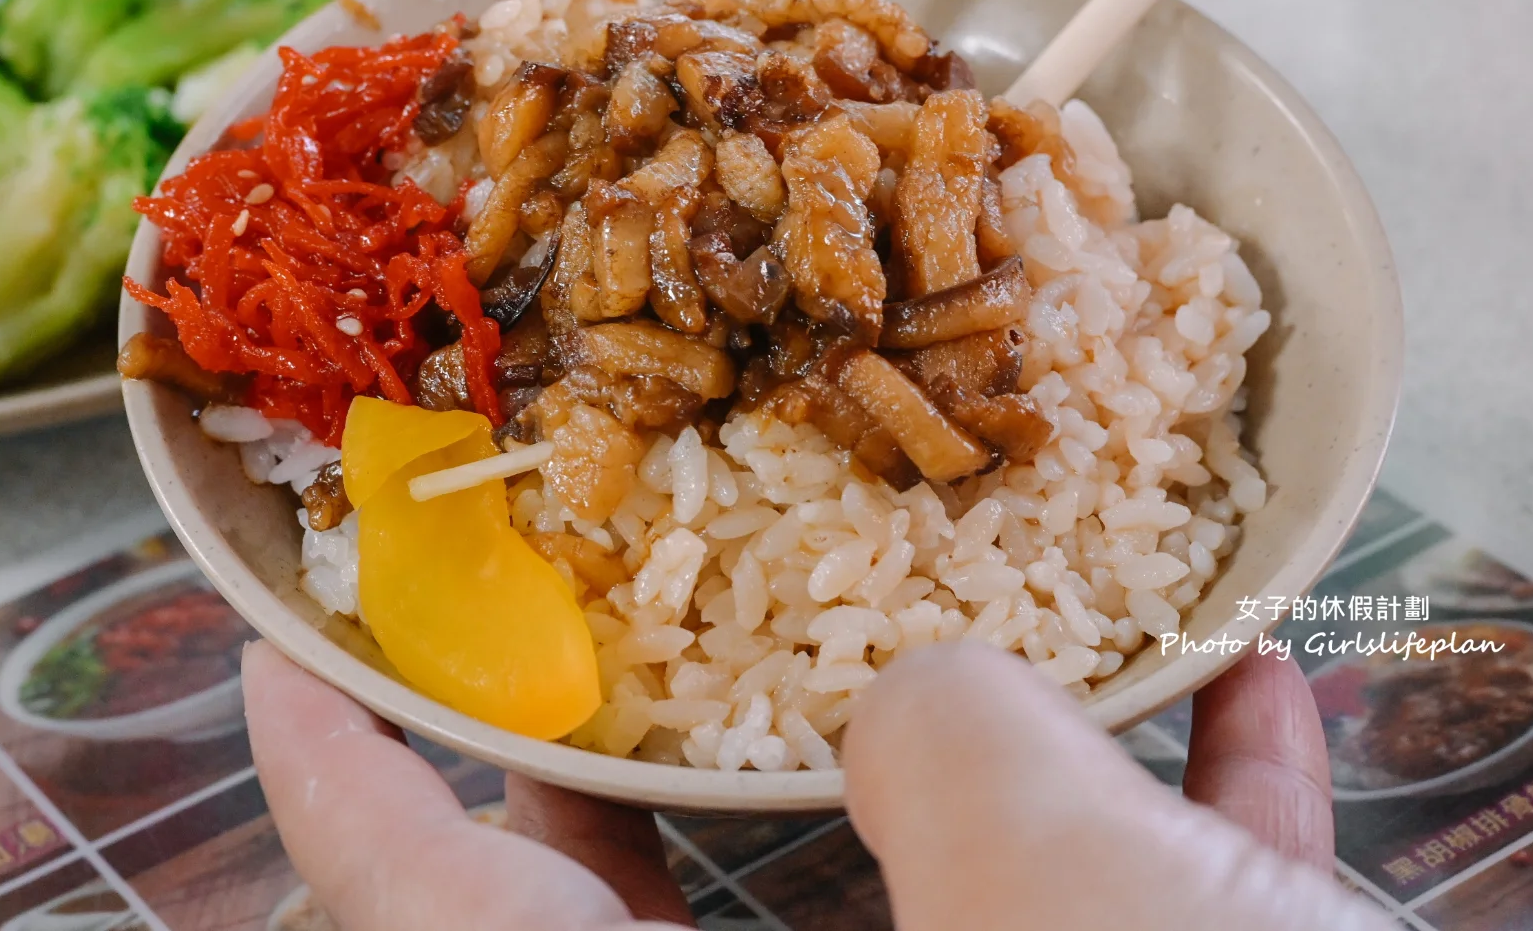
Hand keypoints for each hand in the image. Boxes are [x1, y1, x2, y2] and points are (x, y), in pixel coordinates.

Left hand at [244, 640, 1389, 930]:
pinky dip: (1172, 829)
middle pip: (655, 924)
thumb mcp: (1069, 898)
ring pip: (910, 919)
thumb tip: (935, 704)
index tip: (283, 661)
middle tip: (588, 632)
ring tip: (905, 631)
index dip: (342, 785)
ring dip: (926, 775)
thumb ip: (953, 751)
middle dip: (616, 775)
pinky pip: (1121, 928)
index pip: (447, 925)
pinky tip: (1249, 710)